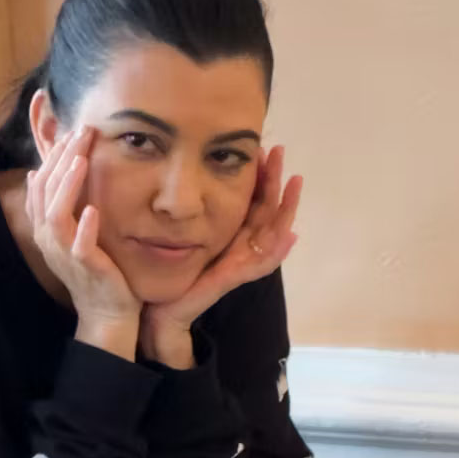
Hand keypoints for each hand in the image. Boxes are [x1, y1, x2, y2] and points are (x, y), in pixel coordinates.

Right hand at [26, 126, 141, 359]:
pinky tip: (94, 209)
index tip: (71, 132)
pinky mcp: (85, 268)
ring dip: (67, 185)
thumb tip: (36, 172)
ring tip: (81, 160)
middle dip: (61, 158)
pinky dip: (85, 226)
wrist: (107, 312)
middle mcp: (49, 238)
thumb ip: (58, 204)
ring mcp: (64, 254)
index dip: (52, 156)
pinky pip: (79, 245)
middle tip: (82, 132)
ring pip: (56, 214)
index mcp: (45, 227)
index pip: (40, 183)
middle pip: (45, 190)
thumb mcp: (72, 231)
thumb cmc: (95, 268)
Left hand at [140, 146, 302, 367]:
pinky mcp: (231, 279)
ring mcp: (239, 263)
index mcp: (231, 235)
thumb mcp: (183, 234)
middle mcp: (241, 247)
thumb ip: (191, 214)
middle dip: (277, 180)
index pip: (254, 201)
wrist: (162, 309)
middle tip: (281, 151)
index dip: (262, 176)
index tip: (265, 148)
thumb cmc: (172, 272)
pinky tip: (291, 235)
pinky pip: (260, 264)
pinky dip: (278, 251)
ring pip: (273, 233)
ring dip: (287, 207)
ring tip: (296, 181)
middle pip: (268, 211)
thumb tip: (186, 182)